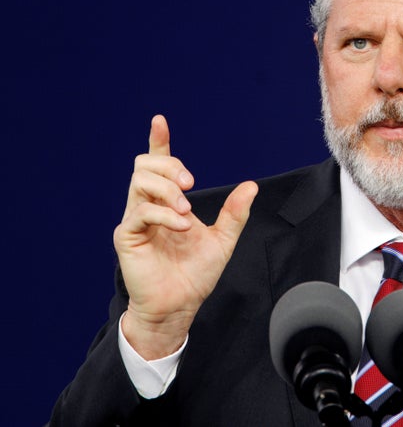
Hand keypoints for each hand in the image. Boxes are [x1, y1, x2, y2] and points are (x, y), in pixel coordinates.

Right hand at [113, 114, 257, 358]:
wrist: (180, 305)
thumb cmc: (195, 274)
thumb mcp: (223, 240)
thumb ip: (235, 213)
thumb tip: (251, 186)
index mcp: (168, 202)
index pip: (160, 164)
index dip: (159, 141)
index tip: (160, 120)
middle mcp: (149, 206)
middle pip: (145, 165)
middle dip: (169, 165)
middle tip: (190, 182)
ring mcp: (136, 220)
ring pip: (140, 182)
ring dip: (167, 190)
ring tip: (186, 212)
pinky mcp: (127, 236)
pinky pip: (140, 212)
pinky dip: (164, 215)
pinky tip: (182, 227)